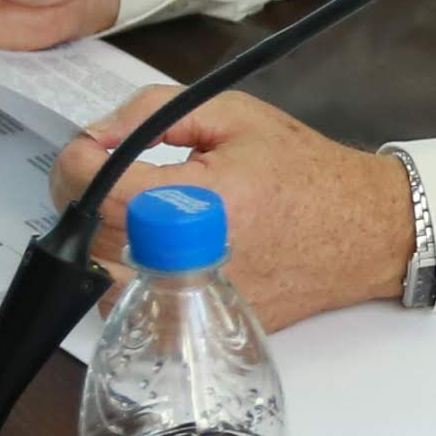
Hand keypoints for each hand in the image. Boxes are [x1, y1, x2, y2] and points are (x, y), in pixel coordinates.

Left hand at [46, 91, 412, 329]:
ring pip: (103, 285)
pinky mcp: (203, 322)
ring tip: (127, 213)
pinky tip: (146, 249)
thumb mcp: (232, 113)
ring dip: (98, 245)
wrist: (360, 228)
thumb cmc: (302, 169)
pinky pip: (134, 310)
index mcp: (206, 199)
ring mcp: (199, 299)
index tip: (88, 148)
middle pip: (93, 239)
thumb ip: (155, 112)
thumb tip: (97, 135)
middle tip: (103, 172)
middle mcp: (198, 258)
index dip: (76, 162)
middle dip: (82, 198)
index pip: (105, 190)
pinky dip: (122, 279)